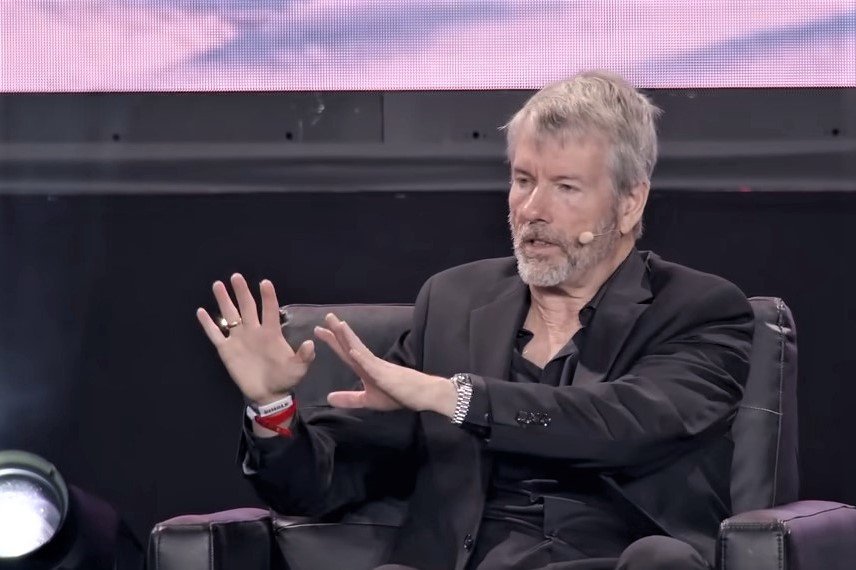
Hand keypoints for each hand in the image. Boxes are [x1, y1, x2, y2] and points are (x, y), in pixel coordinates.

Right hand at [197, 274, 313, 404]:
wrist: (268, 394)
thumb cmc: (285, 378)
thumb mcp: (298, 368)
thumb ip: (304, 356)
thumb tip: (309, 344)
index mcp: (271, 333)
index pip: (270, 310)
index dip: (268, 297)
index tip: (265, 283)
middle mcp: (254, 331)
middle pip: (247, 307)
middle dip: (242, 292)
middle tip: (236, 276)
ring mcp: (239, 339)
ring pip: (230, 315)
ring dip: (224, 301)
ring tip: (218, 285)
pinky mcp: (226, 350)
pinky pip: (215, 334)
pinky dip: (208, 324)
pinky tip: (201, 311)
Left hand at [315, 314, 455, 416]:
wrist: (422, 395)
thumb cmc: (398, 395)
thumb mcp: (369, 400)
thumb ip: (350, 398)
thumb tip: (329, 398)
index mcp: (365, 368)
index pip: (346, 352)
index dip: (333, 341)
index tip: (319, 330)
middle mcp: (370, 363)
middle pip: (351, 345)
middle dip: (337, 332)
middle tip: (326, 316)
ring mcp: (379, 367)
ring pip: (361, 350)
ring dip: (349, 338)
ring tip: (338, 324)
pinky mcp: (386, 376)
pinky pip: (372, 366)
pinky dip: (362, 358)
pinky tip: (352, 351)